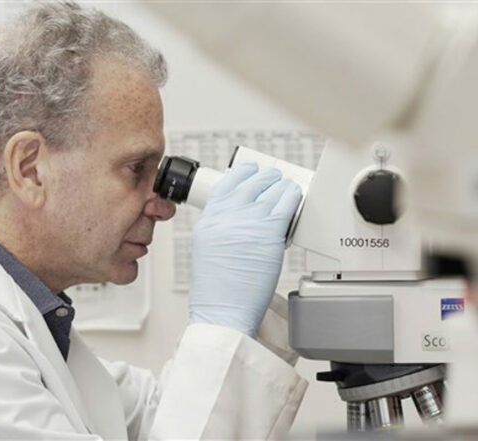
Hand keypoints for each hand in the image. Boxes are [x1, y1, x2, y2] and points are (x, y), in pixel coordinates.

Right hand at [188, 162, 301, 336]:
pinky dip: (292, 196)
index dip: (242, 173)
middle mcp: (227, 216)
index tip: (250, 171)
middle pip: (251, 182)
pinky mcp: (270, 233)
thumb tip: (240, 212)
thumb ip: (220, 225)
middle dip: (265, 177)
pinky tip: (294, 197)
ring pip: (271, 188)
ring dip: (280, 185)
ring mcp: (249, 222)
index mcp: (209, 219)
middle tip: (273, 179)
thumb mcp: (206, 248)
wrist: (223, 311)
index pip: (226, 183)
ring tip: (285, 188)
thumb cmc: (215, 290)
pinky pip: (287, 203)